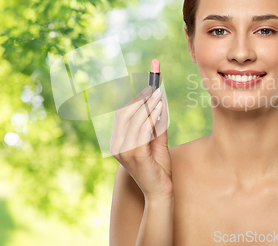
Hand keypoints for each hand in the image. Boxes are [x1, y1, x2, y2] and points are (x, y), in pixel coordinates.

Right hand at [110, 85, 171, 199]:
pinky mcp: (135, 155)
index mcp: (118, 142)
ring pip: (134, 119)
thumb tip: (159, 101)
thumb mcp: (156, 141)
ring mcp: (124, 151)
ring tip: (159, 94)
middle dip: (139, 98)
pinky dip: (152, 116)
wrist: (161, 192)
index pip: (122, 114)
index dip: (134, 98)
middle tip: (153, 87)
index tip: (147, 85)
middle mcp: (117, 145)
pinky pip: (143, 129)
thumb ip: (156, 124)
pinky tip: (161, 108)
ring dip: (148, 104)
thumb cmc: (158, 168)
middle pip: (123, 113)